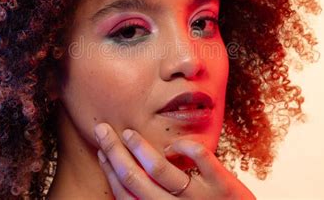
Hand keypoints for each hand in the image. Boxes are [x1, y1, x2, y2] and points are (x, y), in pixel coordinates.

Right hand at [94, 122, 256, 199]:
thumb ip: (154, 199)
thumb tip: (128, 175)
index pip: (124, 195)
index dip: (109, 171)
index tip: (101, 151)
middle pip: (134, 178)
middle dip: (114, 151)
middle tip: (102, 130)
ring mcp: (199, 198)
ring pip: (159, 169)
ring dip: (139, 147)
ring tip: (128, 132)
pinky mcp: (222, 185)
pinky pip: (199, 158)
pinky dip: (183, 146)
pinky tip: (174, 146)